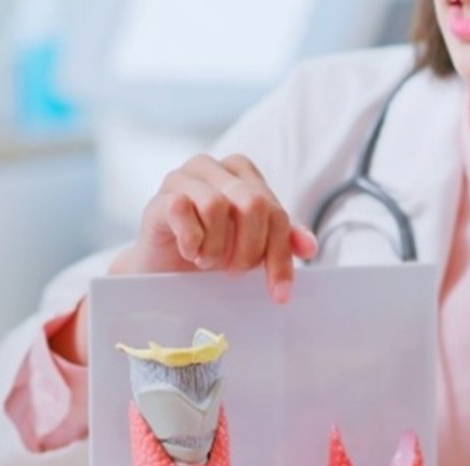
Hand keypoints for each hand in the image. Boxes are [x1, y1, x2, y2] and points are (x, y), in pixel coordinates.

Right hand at [117, 154, 317, 299]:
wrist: (162, 267)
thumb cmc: (209, 249)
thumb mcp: (251, 244)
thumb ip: (281, 240)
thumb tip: (310, 247)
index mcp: (242, 171)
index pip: (275, 212)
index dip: (279, 256)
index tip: (279, 294)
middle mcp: (212, 167)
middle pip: (251, 205)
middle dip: (247, 250)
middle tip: (231, 271)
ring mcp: (182, 178)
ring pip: (216, 207)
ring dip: (215, 249)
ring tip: (207, 261)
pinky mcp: (159, 198)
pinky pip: (182, 211)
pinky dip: (191, 242)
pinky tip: (189, 252)